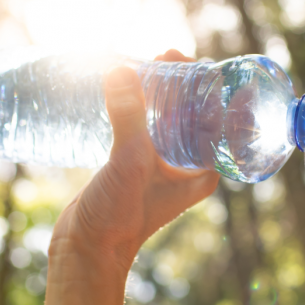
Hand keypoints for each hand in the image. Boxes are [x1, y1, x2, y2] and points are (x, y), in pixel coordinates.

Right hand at [50, 49, 220, 268]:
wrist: (87, 249)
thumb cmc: (119, 217)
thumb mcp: (129, 162)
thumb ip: (128, 117)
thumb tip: (122, 69)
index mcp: (202, 170)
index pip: (217, 119)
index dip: (208, 87)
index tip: (191, 61)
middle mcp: (187, 167)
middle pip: (192, 114)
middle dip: (181, 83)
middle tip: (165, 56)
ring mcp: (161, 165)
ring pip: (166, 118)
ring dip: (159, 92)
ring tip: (146, 64)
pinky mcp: (136, 164)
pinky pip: (143, 127)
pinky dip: (138, 106)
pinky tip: (125, 88)